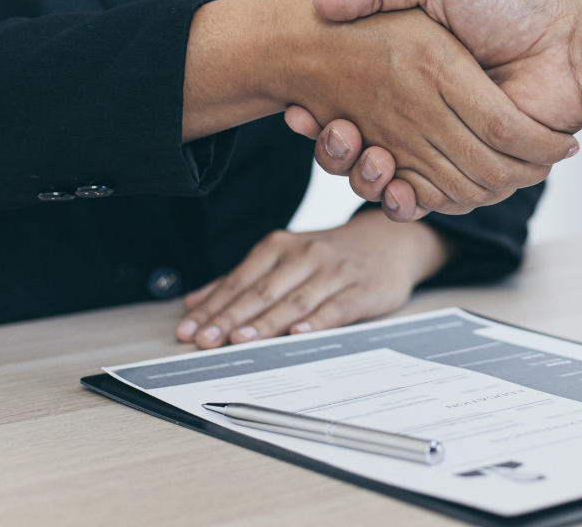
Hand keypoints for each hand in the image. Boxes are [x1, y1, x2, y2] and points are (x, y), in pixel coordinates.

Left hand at [174, 209, 448, 347]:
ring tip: (240, 340)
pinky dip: (316, 321)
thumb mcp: (286, 258)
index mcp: (281, 246)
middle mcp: (305, 255)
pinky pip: (336, 308)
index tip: (190, 329)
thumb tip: (195, 303)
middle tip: (205, 340)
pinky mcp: (362, 289)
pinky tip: (298, 334)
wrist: (391, 241)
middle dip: (230, 318)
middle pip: (262, 291)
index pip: (239, 280)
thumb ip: (242, 280)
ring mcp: (335, 272)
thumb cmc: (331, 256)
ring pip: (294, 301)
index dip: (213, 306)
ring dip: (265, 322)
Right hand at [283, 0, 581, 218]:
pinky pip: (433, 198)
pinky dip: (407, 199)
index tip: (300, 109)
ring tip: (361, 153)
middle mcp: (427, 111)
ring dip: (365, 176)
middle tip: (333, 132)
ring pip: (389, 179)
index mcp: (413, 72)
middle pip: (362, 149)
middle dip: (337, 149)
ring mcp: (451, 144)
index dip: (319, 114)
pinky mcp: (477, 171)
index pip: (349, 103)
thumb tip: (323, 2)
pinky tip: (393, 184)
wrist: (573, 39)